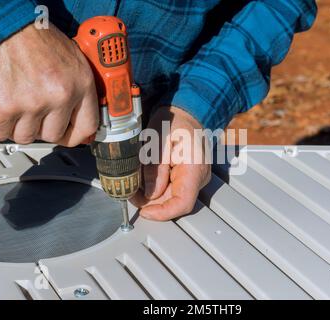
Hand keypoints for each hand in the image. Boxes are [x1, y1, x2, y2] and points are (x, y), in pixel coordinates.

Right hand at [0, 23, 97, 145]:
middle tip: (35, 113)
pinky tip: (2, 108)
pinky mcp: (4, 107)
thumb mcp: (73, 58)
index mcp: (81, 84)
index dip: (76, 135)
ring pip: (27, 136)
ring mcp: (32, 104)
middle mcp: (59, 96)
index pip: (87, 127)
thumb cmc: (35, 36)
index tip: (70, 135)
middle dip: (43, 127)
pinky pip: (2, 132)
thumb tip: (81, 114)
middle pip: (54, 135)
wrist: (2, 24)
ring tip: (18, 105)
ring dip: (20, 126)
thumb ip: (79, 87)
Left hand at [130, 106, 210, 220]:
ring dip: (151, 195)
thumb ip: (154, 168)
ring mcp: (194, 179)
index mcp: (194, 168)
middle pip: (174, 202)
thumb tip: (149, 194)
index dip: (162, 213)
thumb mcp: (157, 140)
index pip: (183, 203)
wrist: (184, 112)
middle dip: (150, 202)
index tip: (144, 212)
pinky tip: (144, 179)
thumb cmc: (173, 120)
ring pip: (170, 198)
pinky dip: (155, 188)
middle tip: (131, 192)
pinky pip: (171, 190)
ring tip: (135, 181)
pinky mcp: (187, 178)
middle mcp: (198, 177)